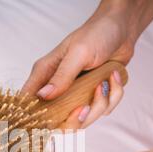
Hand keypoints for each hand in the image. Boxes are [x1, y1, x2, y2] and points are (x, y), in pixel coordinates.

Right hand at [22, 0, 152, 128]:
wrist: (122, 29)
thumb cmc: (96, 34)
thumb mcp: (78, 53)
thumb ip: (61, 76)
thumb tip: (43, 95)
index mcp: (45, 74)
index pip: (30, 101)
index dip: (36, 117)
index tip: (53, 121)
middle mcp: (58, 88)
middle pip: (57, 122)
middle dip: (76, 119)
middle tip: (85, 106)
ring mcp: (76, 94)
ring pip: (83, 119)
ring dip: (100, 104)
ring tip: (104, 82)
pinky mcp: (93, 96)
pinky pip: (103, 110)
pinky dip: (113, 96)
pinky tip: (112, 77)